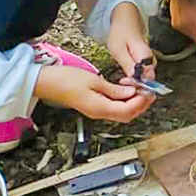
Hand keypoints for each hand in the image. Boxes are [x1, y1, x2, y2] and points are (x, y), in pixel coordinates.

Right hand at [34, 65, 155, 121]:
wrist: (46, 83)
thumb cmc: (66, 79)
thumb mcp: (94, 81)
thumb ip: (114, 90)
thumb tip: (132, 93)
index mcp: (100, 108)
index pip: (128, 110)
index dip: (141, 102)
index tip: (148, 91)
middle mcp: (100, 114)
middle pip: (127, 115)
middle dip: (141, 105)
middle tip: (149, 92)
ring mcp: (97, 112)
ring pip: (122, 113)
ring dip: (134, 104)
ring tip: (141, 91)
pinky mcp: (94, 108)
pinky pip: (114, 109)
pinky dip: (124, 102)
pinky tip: (127, 92)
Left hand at [106, 1, 154, 81]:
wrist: (125, 21)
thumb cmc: (121, 34)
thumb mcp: (118, 50)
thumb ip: (128, 65)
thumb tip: (134, 80)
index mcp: (146, 58)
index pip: (148, 79)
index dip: (136, 85)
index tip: (123, 82)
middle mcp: (151, 62)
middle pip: (148, 83)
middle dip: (135, 87)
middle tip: (120, 84)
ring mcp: (150, 64)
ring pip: (145, 81)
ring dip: (134, 85)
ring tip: (121, 82)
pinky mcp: (146, 65)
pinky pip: (143, 77)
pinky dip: (134, 80)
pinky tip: (125, 79)